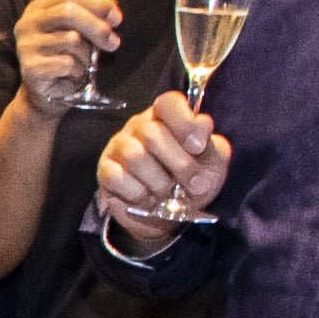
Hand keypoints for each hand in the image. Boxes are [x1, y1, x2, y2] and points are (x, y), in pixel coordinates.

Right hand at [14, 0, 119, 105]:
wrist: (46, 94)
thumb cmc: (65, 58)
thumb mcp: (79, 32)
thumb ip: (92, 15)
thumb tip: (112, 5)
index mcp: (38, 8)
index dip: (98, 4)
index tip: (117, 19)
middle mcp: (27, 23)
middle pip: (68, 12)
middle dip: (97, 27)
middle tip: (114, 43)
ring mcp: (26, 45)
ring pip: (71, 39)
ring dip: (87, 55)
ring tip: (85, 64)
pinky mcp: (30, 67)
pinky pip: (67, 63)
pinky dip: (78, 70)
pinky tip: (74, 75)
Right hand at [99, 89, 232, 251]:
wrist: (171, 214)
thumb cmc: (192, 181)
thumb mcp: (213, 163)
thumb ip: (213, 144)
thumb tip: (202, 126)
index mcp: (167, 118)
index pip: (168, 103)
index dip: (184, 122)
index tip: (198, 147)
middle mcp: (139, 127)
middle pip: (151, 133)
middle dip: (179, 163)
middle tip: (194, 183)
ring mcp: (119, 148)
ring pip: (134, 157)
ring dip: (159, 182)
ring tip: (169, 193)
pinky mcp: (106, 171)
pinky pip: (117, 178)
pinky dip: (138, 194)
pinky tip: (148, 199)